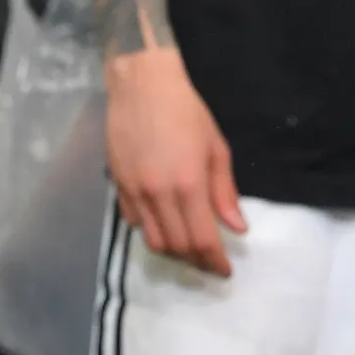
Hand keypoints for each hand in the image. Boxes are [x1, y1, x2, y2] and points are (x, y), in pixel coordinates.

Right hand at [105, 48, 244, 275]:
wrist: (142, 83)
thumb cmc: (186, 111)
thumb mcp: (216, 148)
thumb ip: (224, 192)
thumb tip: (237, 228)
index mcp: (188, 185)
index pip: (203, 240)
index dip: (216, 262)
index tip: (225, 271)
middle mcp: (158, 194)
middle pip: (177, 247)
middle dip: (196, 261)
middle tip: (210, 261)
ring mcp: (134, 190)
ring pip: (152, 239)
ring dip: (173, 250)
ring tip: (187, 247)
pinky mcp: (117, 182)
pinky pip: (133, 220)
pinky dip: (150, 229)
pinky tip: (163, 221)